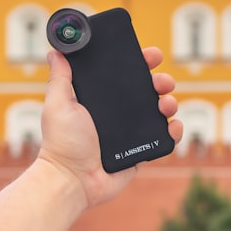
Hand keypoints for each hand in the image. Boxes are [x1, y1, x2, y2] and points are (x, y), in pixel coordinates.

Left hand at [37, 47, 182, 207]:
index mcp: (99, 99)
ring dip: (170, 103)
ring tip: (166, 105)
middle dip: (161, 81)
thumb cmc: (62, 144)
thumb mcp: (58, 104)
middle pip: (146, 90)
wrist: (73, 180)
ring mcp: (130, 133)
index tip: (150, 56)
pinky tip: (174, 126)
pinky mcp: (140, 151)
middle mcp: (116, 114)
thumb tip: (56, 50)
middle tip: (163, 81)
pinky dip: (174, 131)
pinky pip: (163, 138)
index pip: (122, 74)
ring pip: (158, 111)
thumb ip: (60, 78)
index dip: (139, 63)